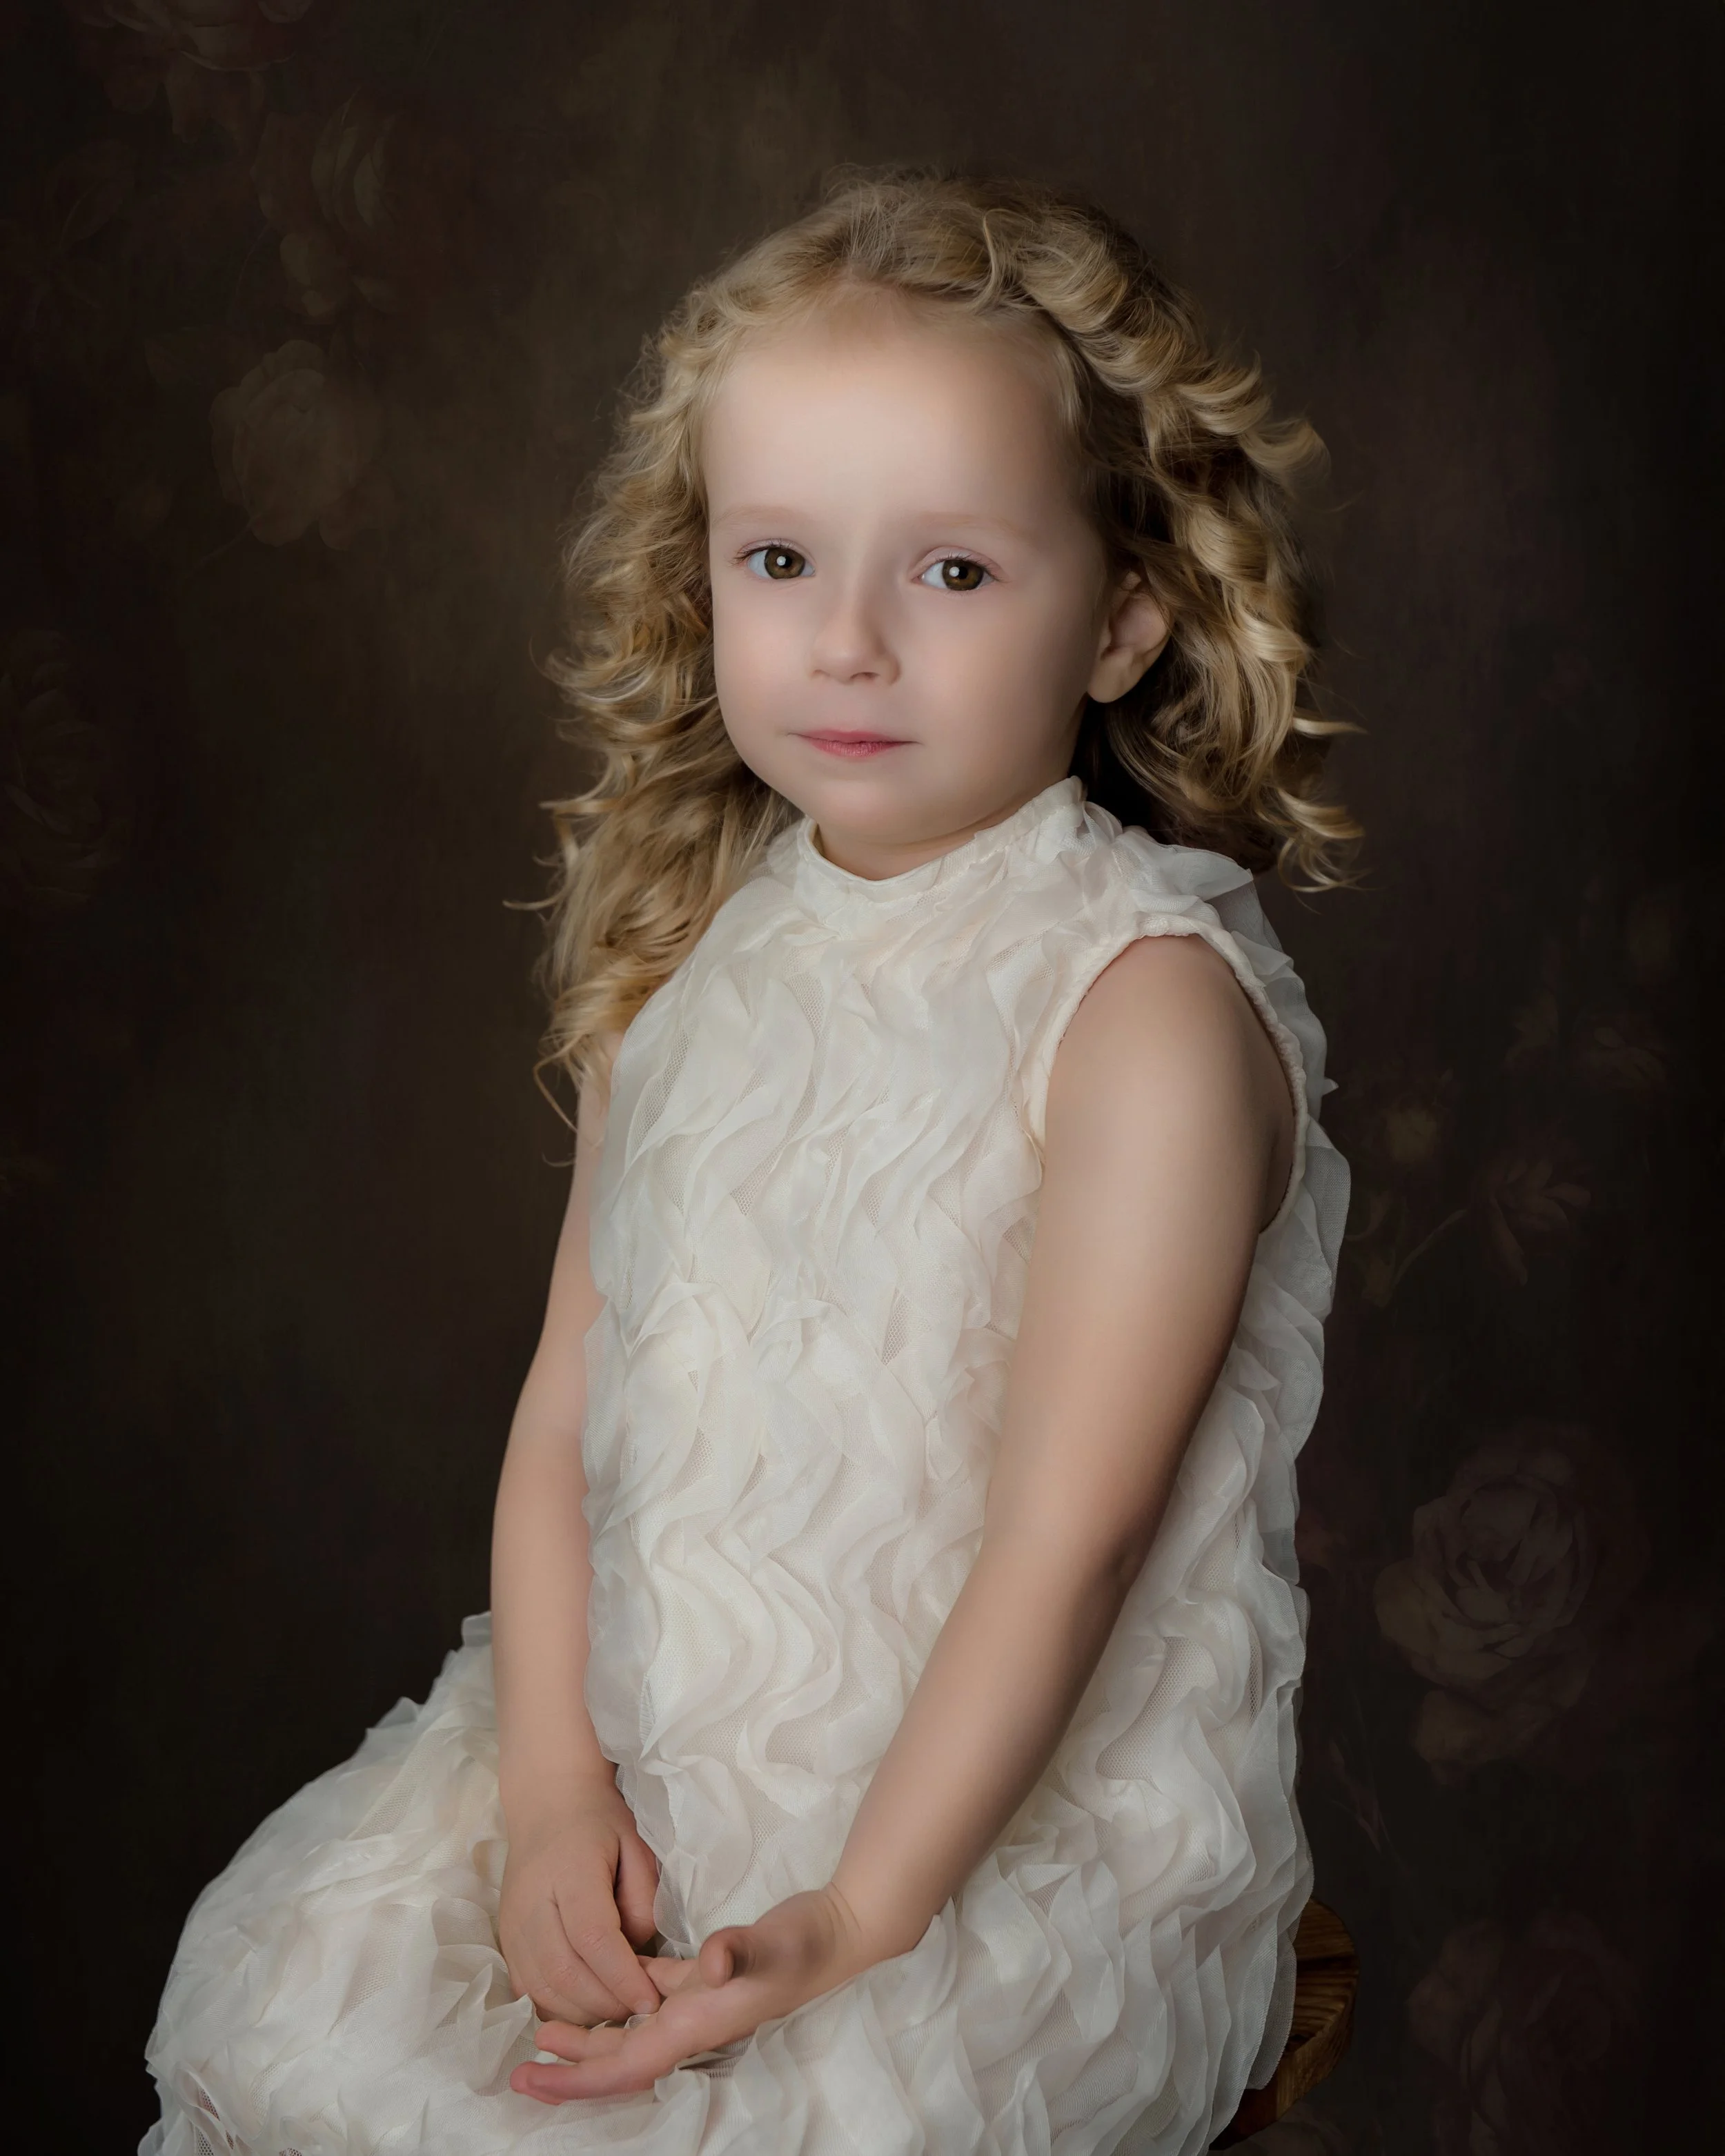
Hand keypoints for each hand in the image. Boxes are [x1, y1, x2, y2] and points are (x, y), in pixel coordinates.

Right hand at [497, 1777, 662, 2025]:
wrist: (546, 1804)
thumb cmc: (598, 1823)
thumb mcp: (636, 1845)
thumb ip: (642, 1899)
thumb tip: (636, 1953)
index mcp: (569, 1873)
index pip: (593, 1937)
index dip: (622, 1977)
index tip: (652, 2000)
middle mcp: (532, 1905)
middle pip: (564, 1973)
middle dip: (607, 2003)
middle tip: (640, 2011)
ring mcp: (512, 1928)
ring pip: (542, 1991)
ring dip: (583, 2014)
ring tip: (617, 2010)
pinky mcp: (506, 1943)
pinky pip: (528, 1992)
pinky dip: (558, 2010)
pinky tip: (586, 2007)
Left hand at [509, 1883, 876, 2103]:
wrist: (840, 1931)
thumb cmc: (806, 1942)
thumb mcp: (772, 1945)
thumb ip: (740, 1952)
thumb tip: (711, 1962)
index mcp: (695, 2025)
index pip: (625, 2067)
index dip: (578, 2079)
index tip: (533, 2080)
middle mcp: (690, 2022)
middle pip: (618, 2060)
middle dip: (568, 2070)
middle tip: (519, 2069)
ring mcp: (697, 2001)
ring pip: (629, 2030)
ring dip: (589, 2035)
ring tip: (544, 2028)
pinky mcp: (705, 1976)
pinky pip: (650, 1995)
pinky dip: (621, 1994)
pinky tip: (602, 1977)